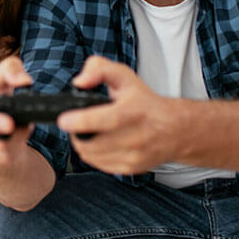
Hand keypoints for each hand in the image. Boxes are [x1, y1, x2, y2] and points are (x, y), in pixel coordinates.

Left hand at [57, 55, 180, 174]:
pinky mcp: (130, 169)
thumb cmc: (146, 102)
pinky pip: (98, 165)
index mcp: (134, 111)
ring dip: (82, 144)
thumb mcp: (125, 76)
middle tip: (75, 123)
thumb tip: (79, 82)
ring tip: (86, 132)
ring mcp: (134, 156)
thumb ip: (99, 69)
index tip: (64, 120)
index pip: (106, 119)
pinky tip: (98, 142)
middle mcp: (136, 137)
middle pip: (92, 143)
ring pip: (91, 155)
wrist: (175, 130)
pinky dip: (92, 154)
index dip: (81, 121)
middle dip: (75, 133)